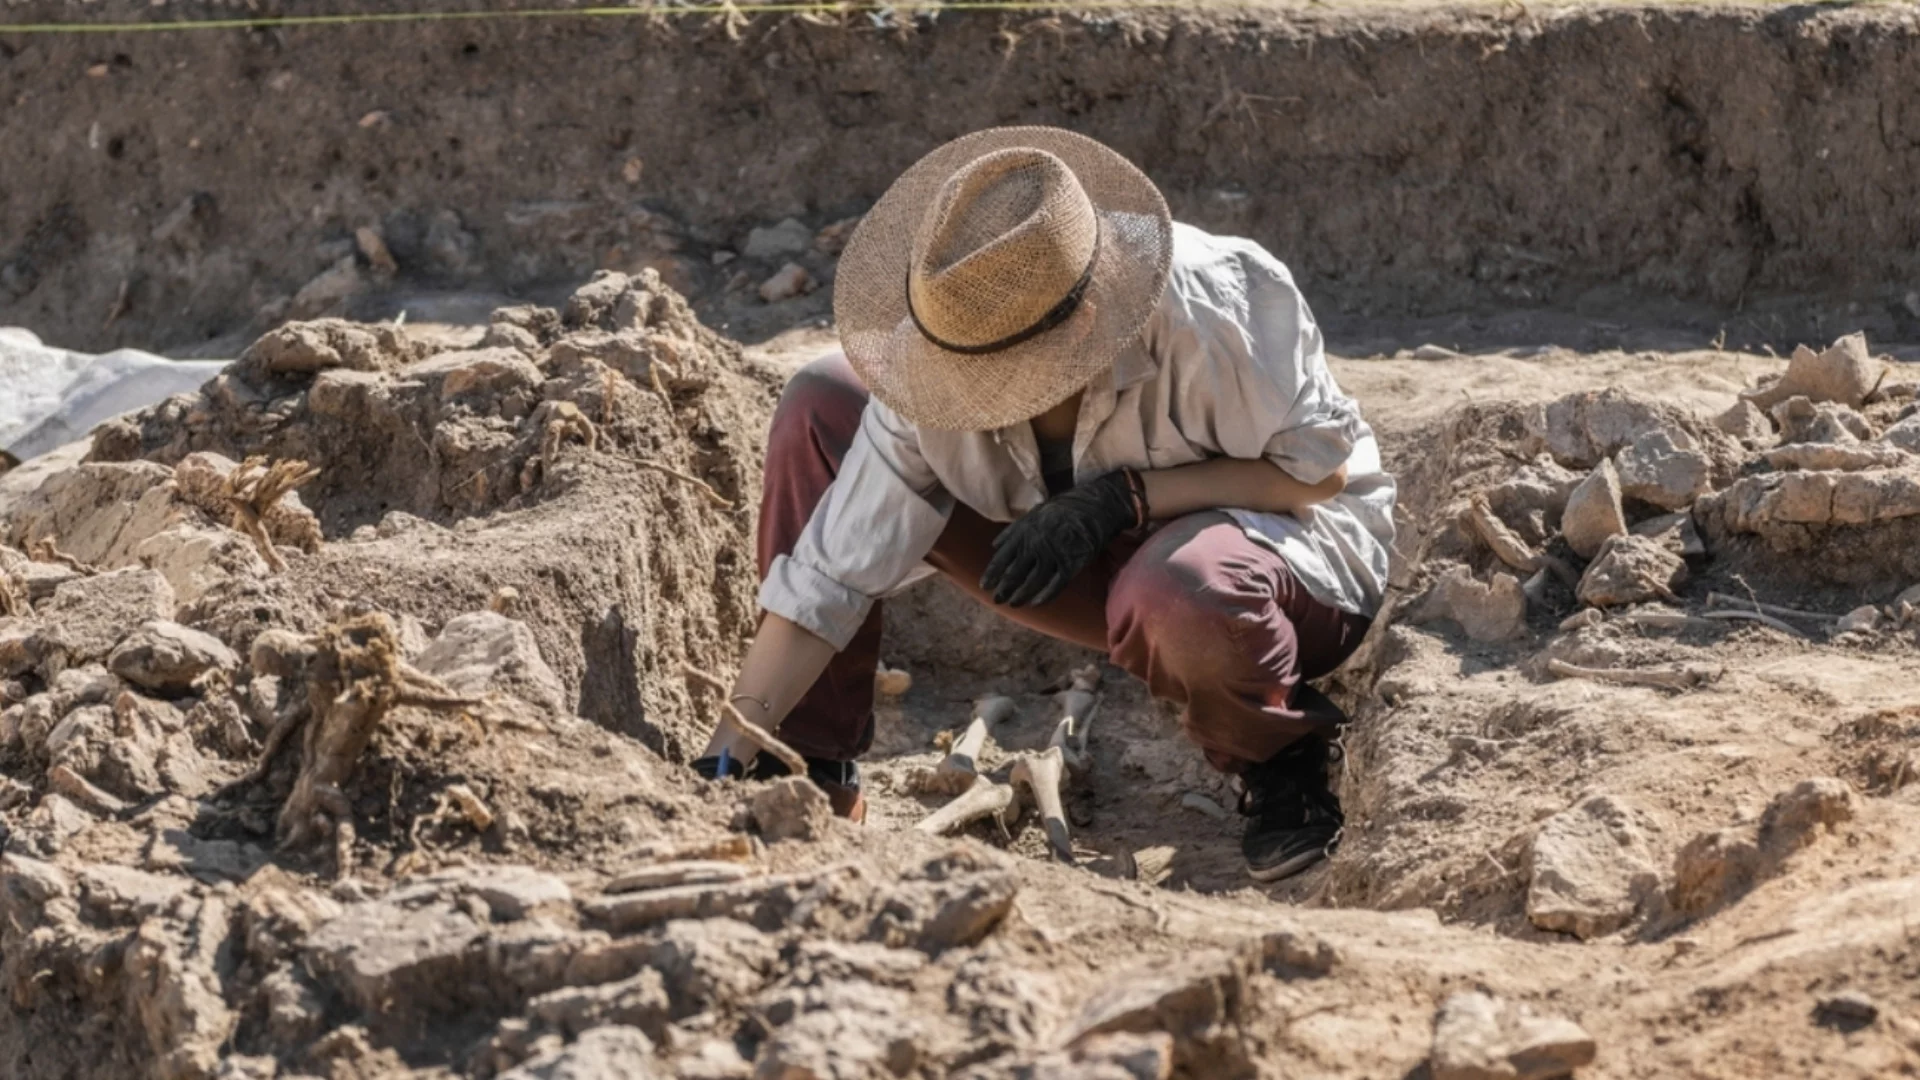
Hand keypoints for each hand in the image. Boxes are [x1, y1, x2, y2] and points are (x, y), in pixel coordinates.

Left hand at [980, 469, 1144, 607]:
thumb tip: (994, 545)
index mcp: (1023, 533)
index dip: (992, 575)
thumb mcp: (1032, 514)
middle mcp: (1036, 546)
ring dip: (1020, 596)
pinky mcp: (1071, 564)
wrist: (1092, 507)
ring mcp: (1053, 556)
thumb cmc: (1060, 511)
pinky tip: (1035, 604)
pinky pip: (1055, 586)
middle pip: (1014, 574)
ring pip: (1032, 583)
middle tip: (997, 600)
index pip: (1001, 559)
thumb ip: (1012, 531)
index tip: (984, 586)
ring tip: (1013, 603)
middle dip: (1003, 589)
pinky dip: (1044, 597)